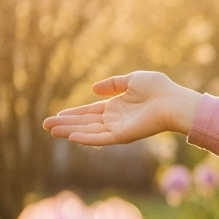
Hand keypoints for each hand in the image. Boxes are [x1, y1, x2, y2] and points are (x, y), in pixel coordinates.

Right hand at [43, 71, 201, 145]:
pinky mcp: (123, 136)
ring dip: (69, 131)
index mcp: (117, 106)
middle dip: (65, 124)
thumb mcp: (132, 80)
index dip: (73, 114)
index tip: (56, 115)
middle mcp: (115, 119)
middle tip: (45, 126)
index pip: (90, 112)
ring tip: (51, 131)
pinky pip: (100, 138)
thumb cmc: (158, 89)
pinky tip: (70, 136)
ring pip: (88, 131)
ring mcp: (118, 128)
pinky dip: (85, 138)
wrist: (173, 100)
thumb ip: (112, 84)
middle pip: (85, 123)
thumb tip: (93, 90)